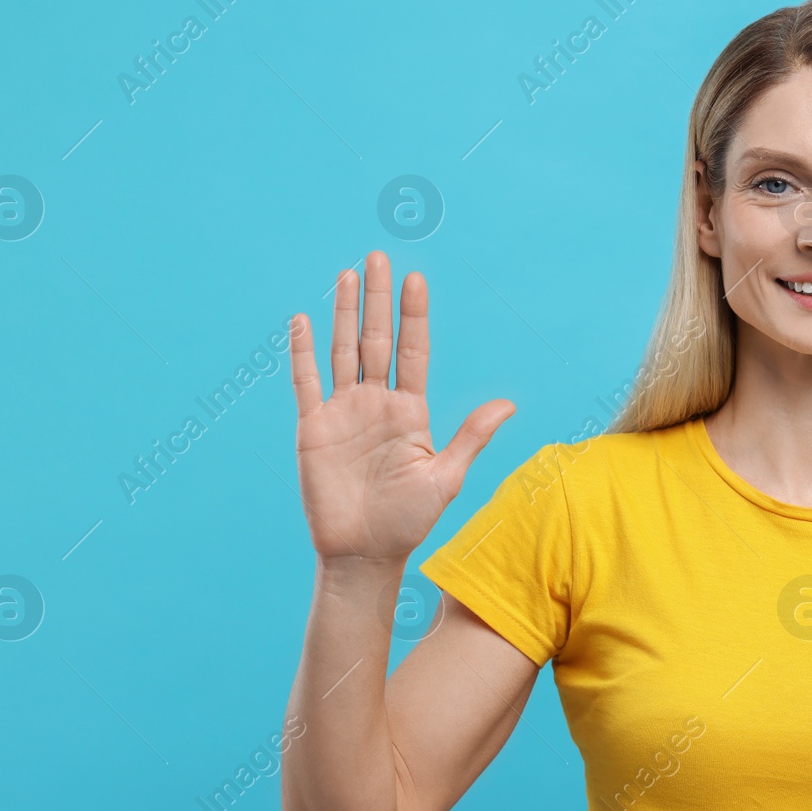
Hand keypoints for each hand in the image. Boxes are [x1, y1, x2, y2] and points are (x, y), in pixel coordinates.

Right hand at [288, 251, 514, 563]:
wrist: (364, 554)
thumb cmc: (408, 520)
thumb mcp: (445, 477)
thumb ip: (471, 436)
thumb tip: (508, 404)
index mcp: (410, 411)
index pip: (412, 351)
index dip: (414, 316)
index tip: (416, 279)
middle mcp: (376, 403)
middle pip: (376, 339)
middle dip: (378, 299)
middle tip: (378, 256)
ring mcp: (343, 413)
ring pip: (342, 351)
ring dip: (342, 313)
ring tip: (346, 275)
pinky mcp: (314, 428)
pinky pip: (306, 382)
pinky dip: (303, 352)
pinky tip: (303, 320)